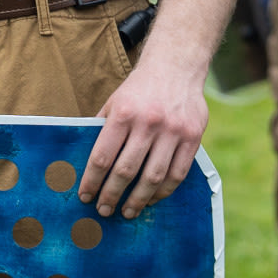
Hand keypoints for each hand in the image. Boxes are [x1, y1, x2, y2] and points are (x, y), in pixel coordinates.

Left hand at [80, 57, 205, 218]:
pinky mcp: (192, 137)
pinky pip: (177, 174)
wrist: (176, 66)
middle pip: (126, 171)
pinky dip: (163, 192)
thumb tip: (86, 164)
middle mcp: (148, 122)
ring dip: (138, 200)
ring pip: (153, 177)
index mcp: (124, 113)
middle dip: (111, 195)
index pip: (103, 157)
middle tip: (103, 210)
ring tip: (127, 212)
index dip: (92, 181)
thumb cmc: (140, 88)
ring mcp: (173, 131)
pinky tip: (151, 198)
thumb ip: (102, 129)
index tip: (85, 196)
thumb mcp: (115, 102)